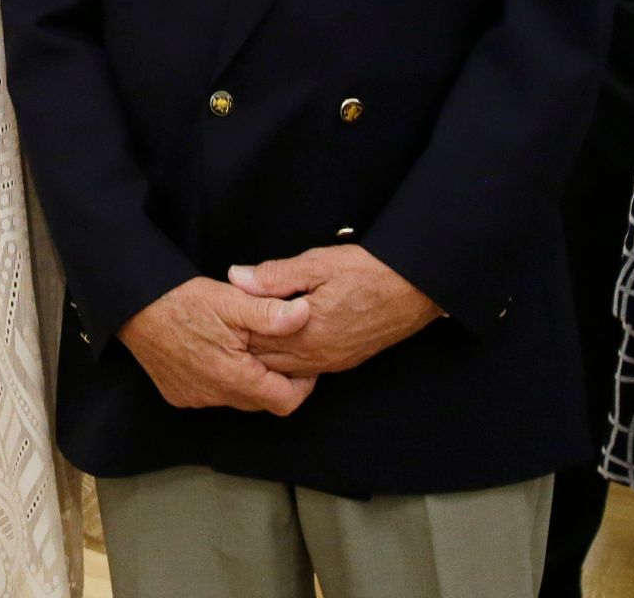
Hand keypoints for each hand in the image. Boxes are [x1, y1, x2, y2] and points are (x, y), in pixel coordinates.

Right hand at [116, 277, 314, 415]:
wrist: (131, 305)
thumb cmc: (182, 300)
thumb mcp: (231, 300)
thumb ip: (270, 313)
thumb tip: (305, 315)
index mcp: (233, 377)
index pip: (285, 401)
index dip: (302, 385)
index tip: (305, 364)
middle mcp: (214, 396)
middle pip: (261, 401)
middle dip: (274, 380)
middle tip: (277, 350)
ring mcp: (194, 398)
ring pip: (236, 398)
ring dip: (246, 379)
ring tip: (245, 347)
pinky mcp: (177, 394)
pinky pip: (211, 395)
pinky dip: (221, 379)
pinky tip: (214, 352)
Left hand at [229, 245, 441, 376]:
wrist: (416, 290)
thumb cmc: (368, 272)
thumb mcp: (317, 264)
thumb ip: (275, 276)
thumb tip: (236, 278)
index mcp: (306, 331)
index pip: (256, 338)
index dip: (234, 327)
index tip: (217, 315)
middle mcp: (318, 355)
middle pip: (266, 358)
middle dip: (244, 345)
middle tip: (221, 330)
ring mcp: (332, 362)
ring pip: (284, 369)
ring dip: (264, 356)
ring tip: (243, 339)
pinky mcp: (344, 362)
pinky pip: (305, 371)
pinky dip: (285, 363)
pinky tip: (276, 348)